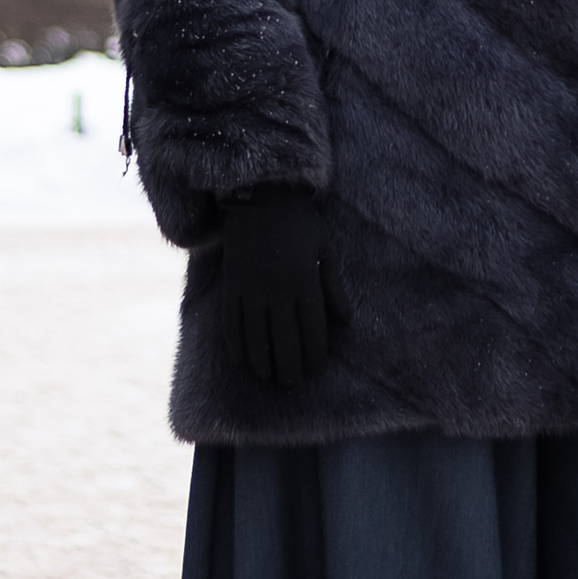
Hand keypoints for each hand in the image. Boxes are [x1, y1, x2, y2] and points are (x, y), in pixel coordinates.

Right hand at [213, 185, 349, 385]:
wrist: (260, 196)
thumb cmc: (300, 222)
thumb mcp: (325, 249)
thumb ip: (334, 287)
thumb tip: (346, 322)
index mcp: (305, 281)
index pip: (312, 331)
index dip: (314, 355)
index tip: (315, 369)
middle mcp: (278, 289)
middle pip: (285, 341)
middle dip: (290, 366)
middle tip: (292, 382)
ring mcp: (252, 288)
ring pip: (257, 338)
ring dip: (264, 362)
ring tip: (270, 377)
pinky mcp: (232, 285)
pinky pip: (233, 324)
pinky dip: (237, 346)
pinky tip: (243, 361)